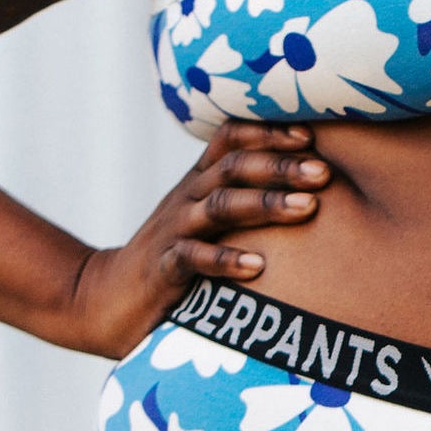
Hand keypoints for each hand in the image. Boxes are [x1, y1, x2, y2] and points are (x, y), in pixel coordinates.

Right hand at [63, 120, 330, 356]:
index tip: (311, 137)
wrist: (106, 298)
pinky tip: (259, 266)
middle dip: (281, 166)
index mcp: (200, 181)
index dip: (268, 132)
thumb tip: (311, 184)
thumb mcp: (207, 219)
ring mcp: (174, 231)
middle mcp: (188, 198)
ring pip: (220, 206)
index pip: (231, 139)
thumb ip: (245, 196)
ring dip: (265, 204)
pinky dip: (226, 260)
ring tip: (307, 208)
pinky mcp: (163, 269)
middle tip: (323, 173)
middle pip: (234, 167)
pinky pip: (193, 258)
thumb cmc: (176, 257)